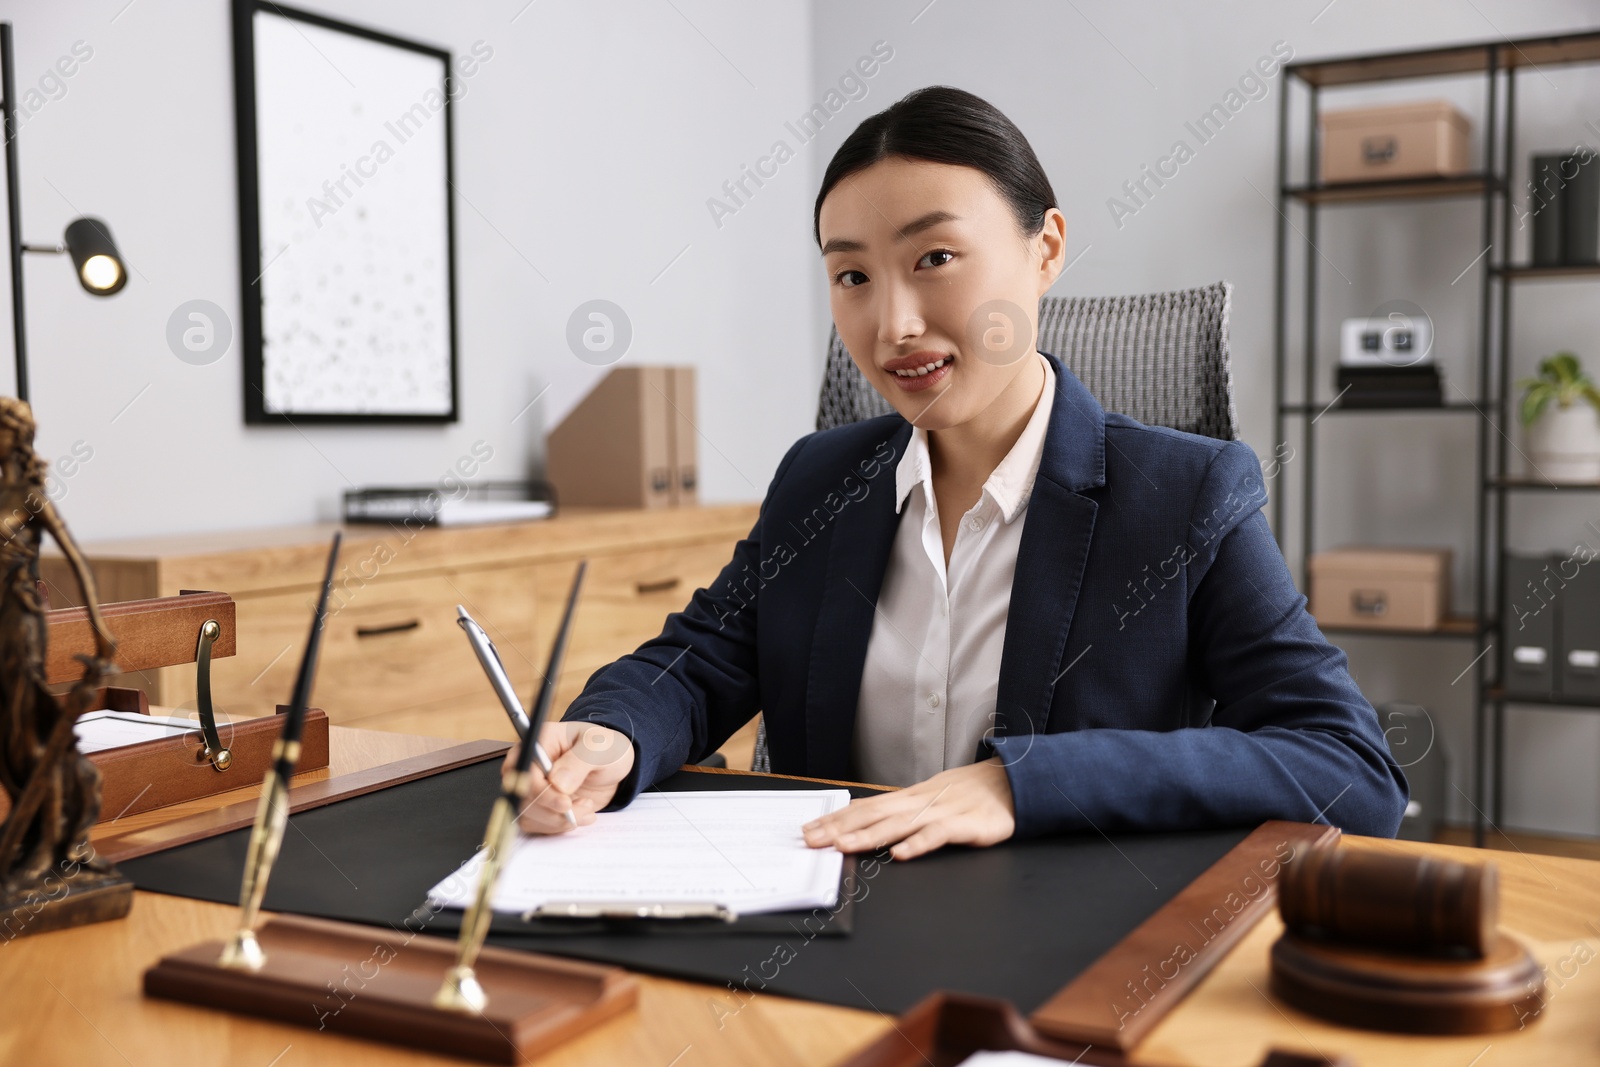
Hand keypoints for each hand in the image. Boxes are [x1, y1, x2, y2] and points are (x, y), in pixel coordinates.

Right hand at [507, 721, 635, 833]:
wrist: (611, 768)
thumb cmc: (605, 749)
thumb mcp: (599, 749)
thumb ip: (578, 761)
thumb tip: (557, 782)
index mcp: (540, 741)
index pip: (524, 769)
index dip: (540, 791)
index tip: (565, 803)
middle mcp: (529, 764)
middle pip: (522, 796)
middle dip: (553, 810)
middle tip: (585, 806)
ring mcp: (531, 786)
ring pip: (527, 814)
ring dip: (558, 820)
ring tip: (587, 808)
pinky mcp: (537, 805)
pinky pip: (536, 824)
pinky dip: (559, 826)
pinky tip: (581, 815)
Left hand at [800, 758, 1015, 859]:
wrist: (1014, 783)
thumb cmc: (971, 794)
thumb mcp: (931, 798)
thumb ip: (900, 810)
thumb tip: (863, 817)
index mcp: (910, 798)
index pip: (865, 807)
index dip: (836, 819)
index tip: (810, 829)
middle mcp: (921, 802)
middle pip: (874, 814)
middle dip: (840, 828)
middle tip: (811, 839)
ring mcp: (943, 812)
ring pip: (899, 824)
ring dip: (869, 836)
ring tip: (843, 846)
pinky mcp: (966, 825)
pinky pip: (938, 835)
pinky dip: (919, 843)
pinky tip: (900, 854)